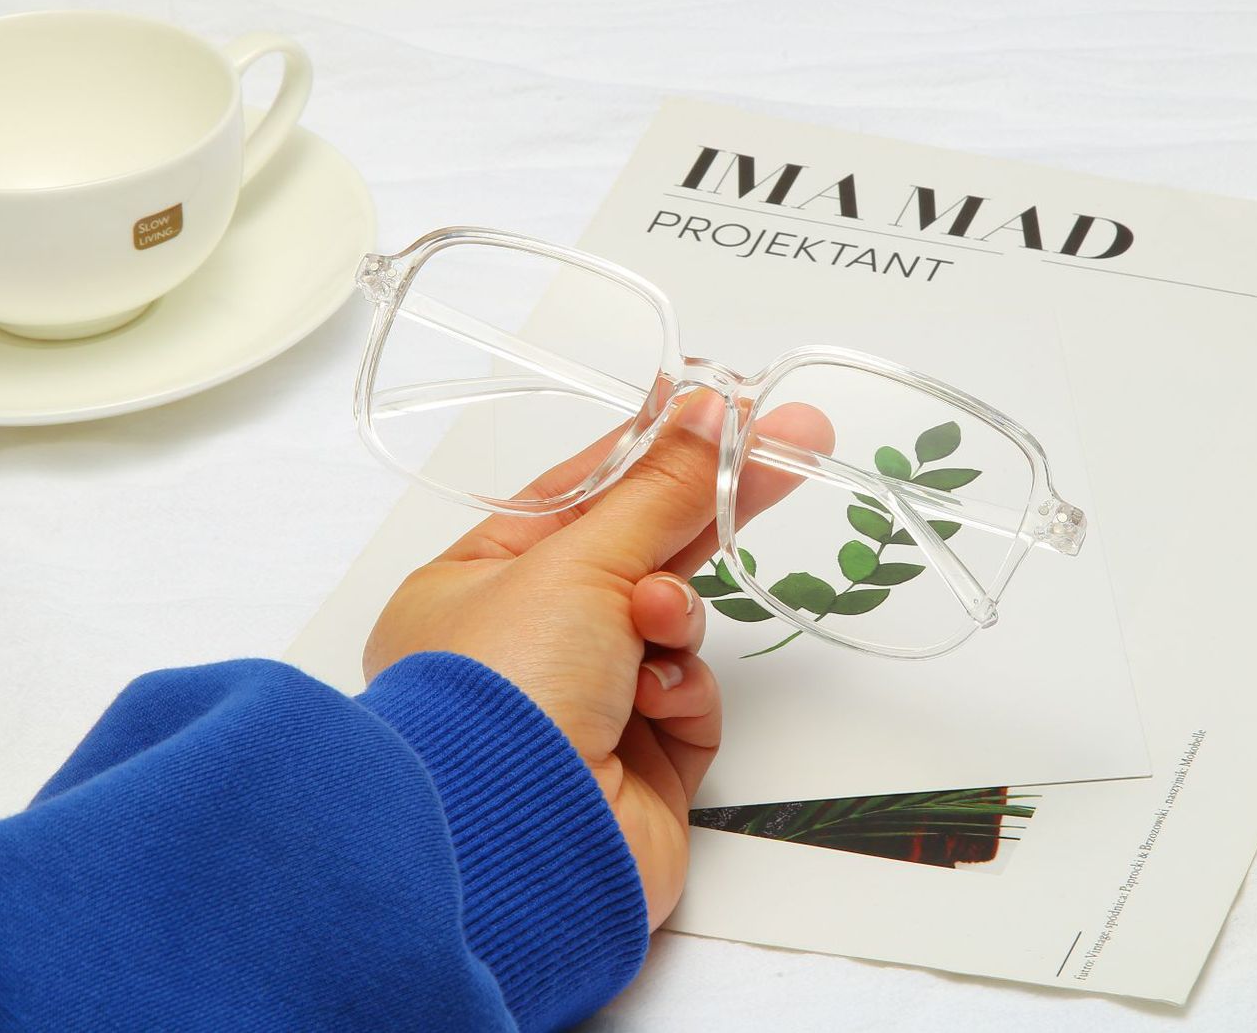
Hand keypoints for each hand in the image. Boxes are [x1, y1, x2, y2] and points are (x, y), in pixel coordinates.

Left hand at [363, 394, 832, 926]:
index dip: (648, 453)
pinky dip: (684, 691)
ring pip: (669, 627)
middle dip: (699, 513)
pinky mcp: (638, 767)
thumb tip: (709, 407)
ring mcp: (581, 709)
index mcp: (472, 588)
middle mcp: (522, 648)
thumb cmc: (502, 694)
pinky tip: (657, 699)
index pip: (574, 499)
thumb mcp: (580, 561)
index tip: (717, 411)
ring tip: (653, 626)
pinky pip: (689, 699)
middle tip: (784, 450)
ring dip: (674, 617)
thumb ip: (660, 487)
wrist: (516, 848)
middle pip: (631, 556)